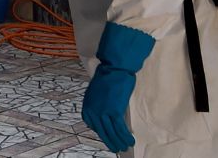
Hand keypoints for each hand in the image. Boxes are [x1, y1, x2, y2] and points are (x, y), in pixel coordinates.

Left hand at [81, 23, 154, 152]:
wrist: (113, 69)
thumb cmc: (107, 77)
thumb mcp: (97, 93)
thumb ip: (99, 104)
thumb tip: (105, 113)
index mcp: (87, 107)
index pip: (94, 126)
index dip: (103, 134)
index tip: (109, 137)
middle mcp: (93, 112)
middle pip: (103, 132)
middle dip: (111, 142)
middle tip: (117, 148)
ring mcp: (103, 113)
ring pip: (112, 133)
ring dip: (120, 141)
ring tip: (125, 146)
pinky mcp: (114, 112)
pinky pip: (120, 129)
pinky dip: (126, 136)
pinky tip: (130, 140)